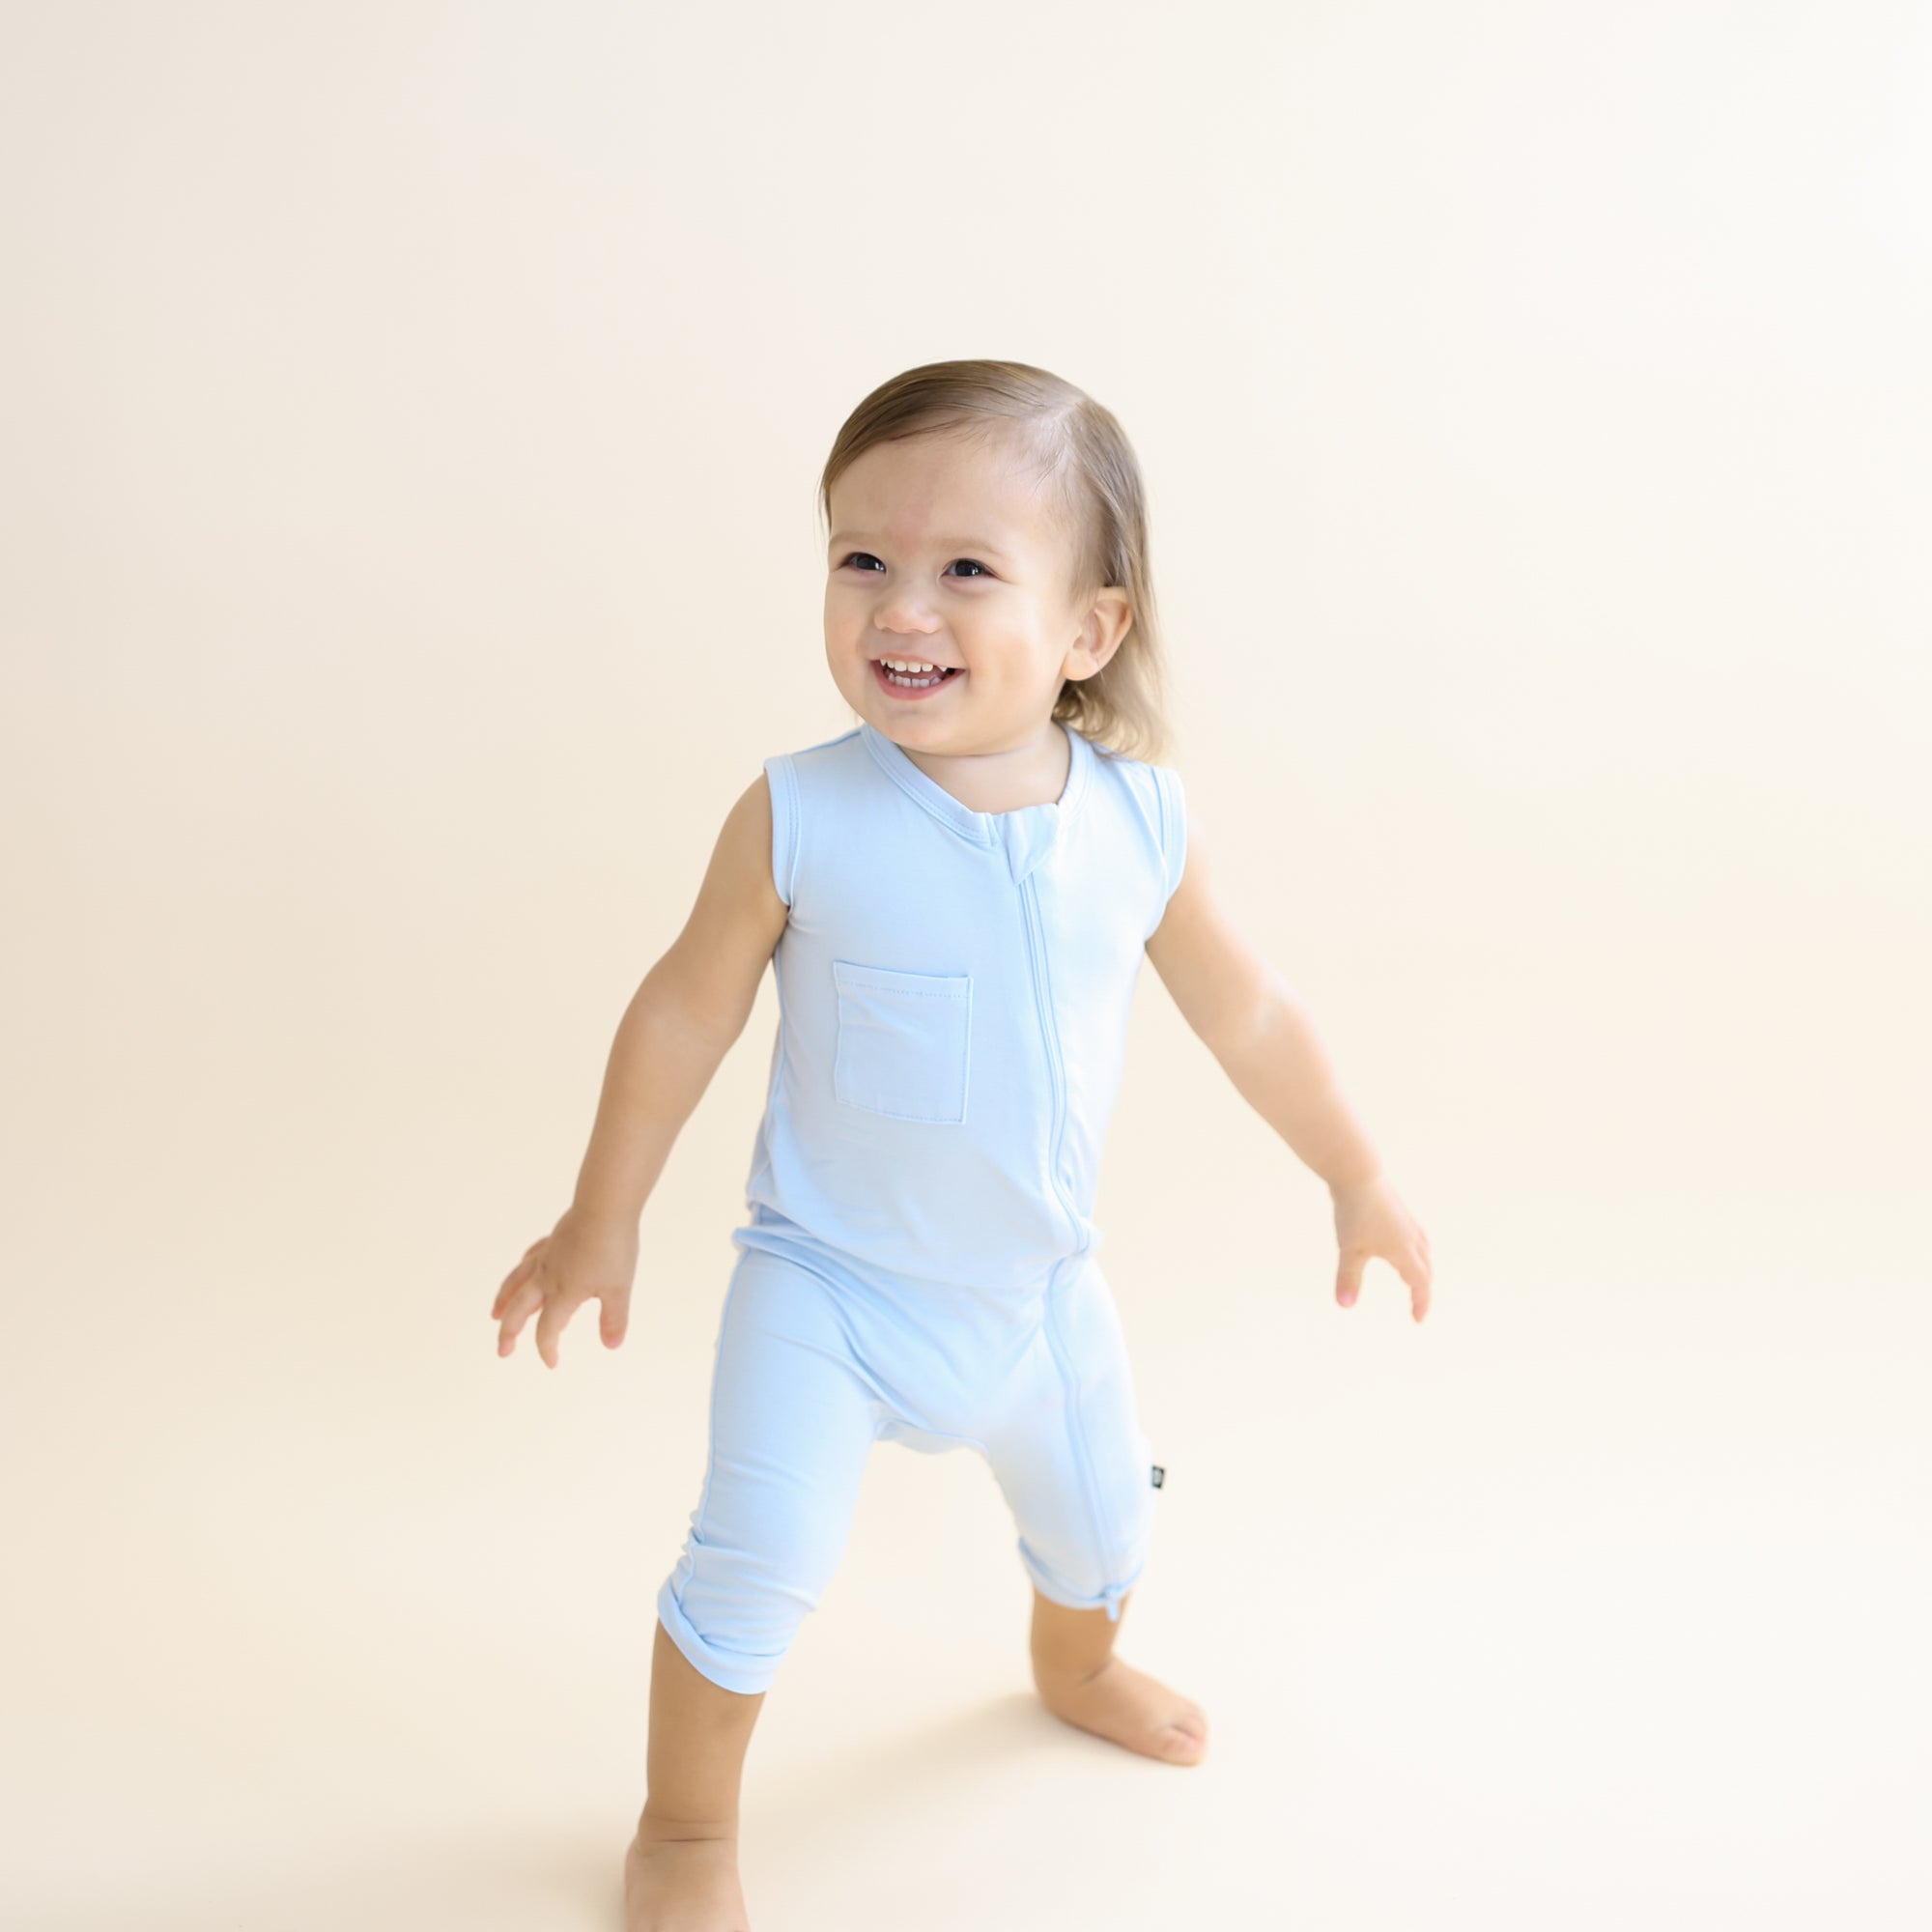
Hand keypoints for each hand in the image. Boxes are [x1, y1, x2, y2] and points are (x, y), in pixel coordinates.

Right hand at [491, 1205, 640, 1367]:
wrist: (604, 1206)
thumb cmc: (613, 1247)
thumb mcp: (619, 1288)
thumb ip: (613, 1319)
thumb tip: (611, 1346)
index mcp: (563, 1292)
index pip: (548, 1329)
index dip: (547, 1349)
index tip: (552, 1363)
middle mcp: (548, 1277)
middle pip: (520, 1310)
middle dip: (509, 1333)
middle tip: (503, 1351)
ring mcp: (547, 1257)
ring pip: (517, 1282)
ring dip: (504, 1301)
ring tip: (495, 1314)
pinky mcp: (553, 1241)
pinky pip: (530, 1259)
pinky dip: (523, 1270)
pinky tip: (524, 1270)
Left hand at [1330, 1174, 1431, 1322]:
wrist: (1358, 1174)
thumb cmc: (1354, 1211)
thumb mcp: (1349, 1249)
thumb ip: (1348, 1278)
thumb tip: (1344, 1306)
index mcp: (1404, 1250)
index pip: (1420, 1283)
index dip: (1420, 1302)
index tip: (1418, 1320)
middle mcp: (1412, 1237)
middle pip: (1425, 1269)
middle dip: (1423, 1289)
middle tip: (1417, 1305)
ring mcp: (1408, 1223)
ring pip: (1423, 1253)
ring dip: (1423, 1270)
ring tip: (1416, 1280)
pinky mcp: (1400, 1212)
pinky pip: (1416, 1239)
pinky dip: (1416, 1253)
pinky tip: (1403, 1249)